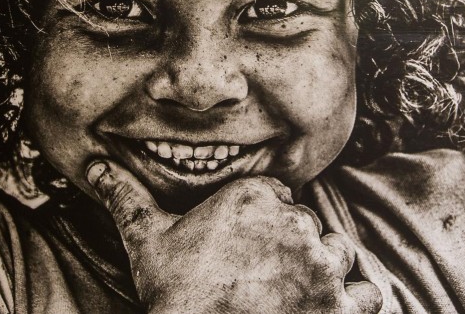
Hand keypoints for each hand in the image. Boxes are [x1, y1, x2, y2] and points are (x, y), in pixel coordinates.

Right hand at [87, 161, 381, 313]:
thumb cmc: (174, 298)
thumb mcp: (147, 243)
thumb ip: (128, 198)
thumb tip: (97, 165)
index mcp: (255, 197)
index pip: (278, 198)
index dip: (262, 225)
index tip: (243, 253)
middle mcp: (296, 223)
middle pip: (307, 226)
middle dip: (290, 250)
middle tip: (260, 283)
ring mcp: (323, 265)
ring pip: (337, 254)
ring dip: (324, 272)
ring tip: (291, 297)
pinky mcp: (342, 306)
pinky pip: (368, 293)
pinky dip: (356, 301)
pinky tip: (329, 310)